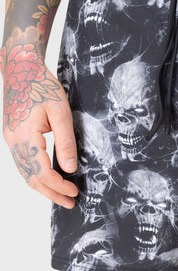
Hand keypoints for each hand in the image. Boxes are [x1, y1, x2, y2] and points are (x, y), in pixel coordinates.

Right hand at [2, 47, 78, 208]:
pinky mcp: (12, 136)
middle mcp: (13, 141)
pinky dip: (35, 174)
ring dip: (42, 186)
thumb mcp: (61, 111)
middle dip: (51, 193)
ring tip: (60, 194)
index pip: (41, 172)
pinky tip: (47, 178)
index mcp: (25, 136)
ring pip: (24, 173)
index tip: (74, 191)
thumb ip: (66, 141)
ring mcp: (10, 139)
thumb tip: (70, 168)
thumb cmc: (41, 85)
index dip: (58, 186)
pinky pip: (22, 163)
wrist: (20, 68)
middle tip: (70, 202)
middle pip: (31, 178)